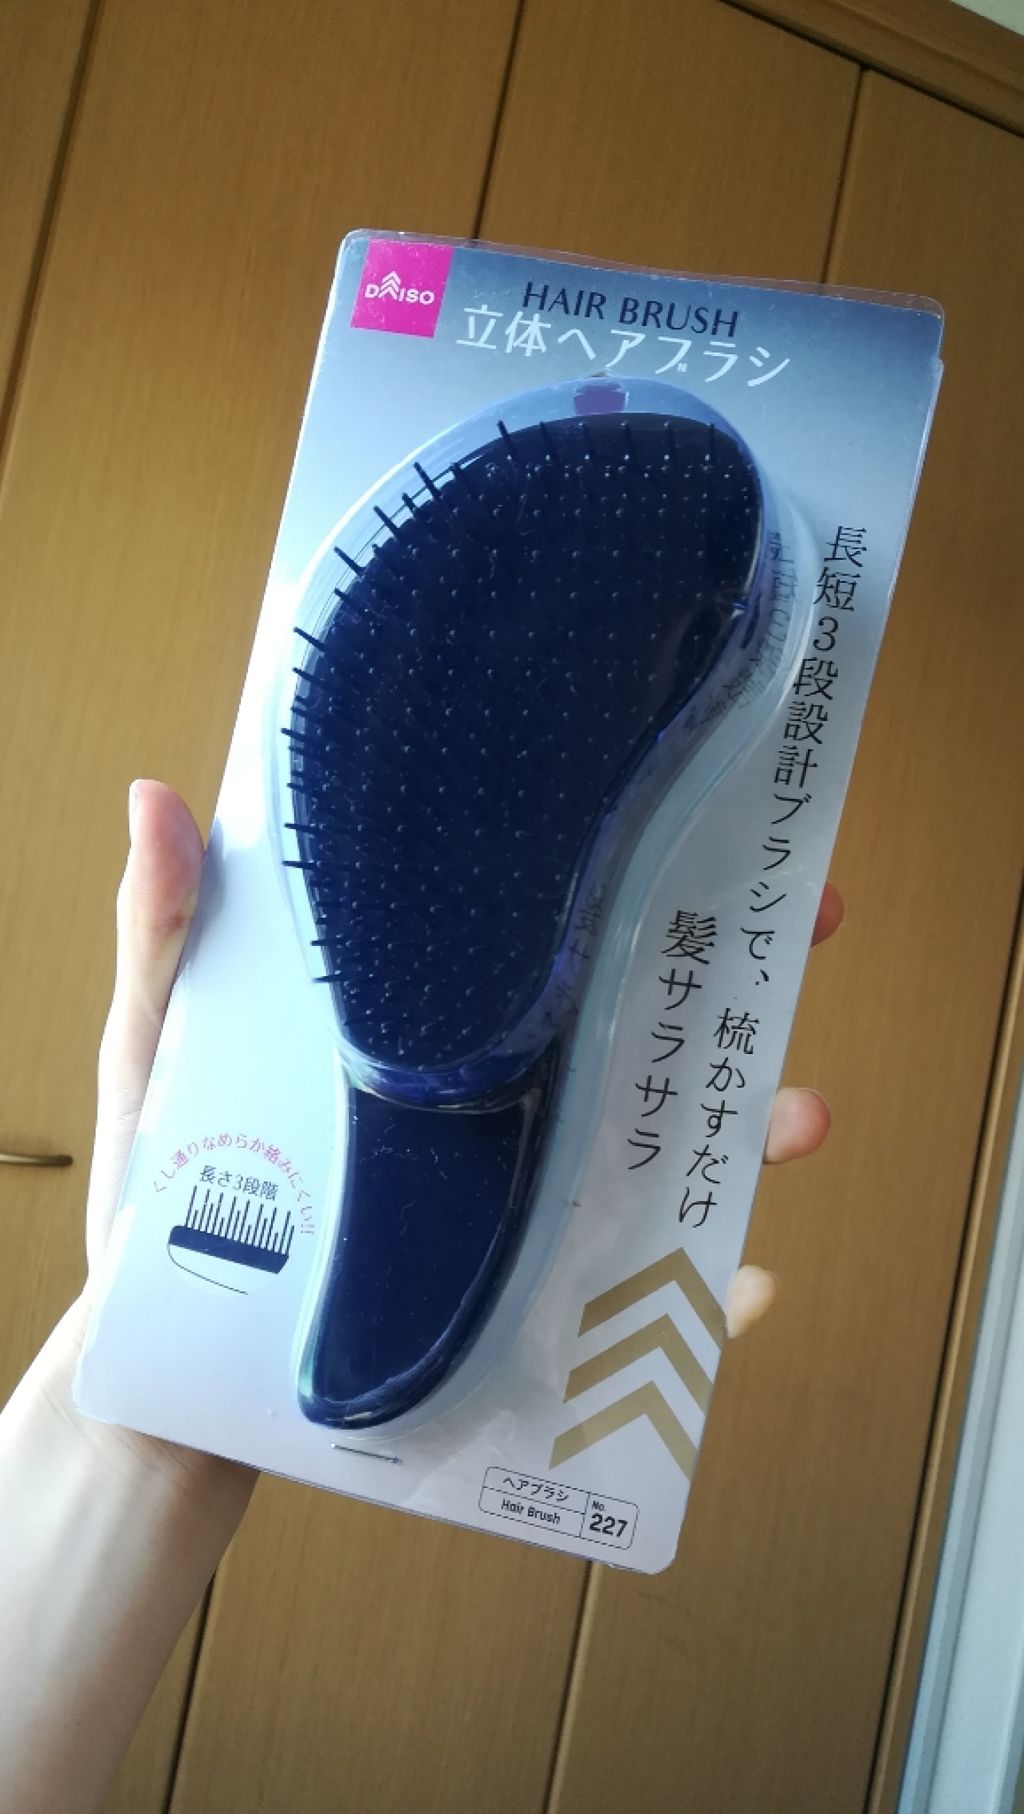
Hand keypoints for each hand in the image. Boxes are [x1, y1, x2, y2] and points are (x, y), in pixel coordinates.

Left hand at [85, 781, 838, 1352]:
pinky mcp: (522, 1311)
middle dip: (732, 973)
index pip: (539, 937)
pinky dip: (703, 1306)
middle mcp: (486, 1107)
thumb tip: (158, 798)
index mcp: (421, 1029)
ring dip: (744, 1135)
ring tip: (798, 1117)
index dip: (622, 873)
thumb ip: (166, 935)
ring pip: (656, 1158)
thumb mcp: (158, 1052)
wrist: (171, 1381)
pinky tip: (745, 1287)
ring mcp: (513, 1206)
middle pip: (629, 1027)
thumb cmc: (157, 1202)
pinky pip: (634, 1313)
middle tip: (808, 926)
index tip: (706, 815)